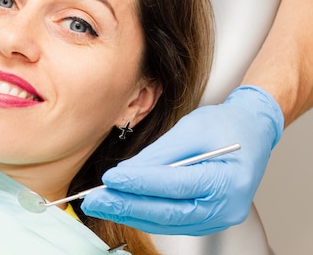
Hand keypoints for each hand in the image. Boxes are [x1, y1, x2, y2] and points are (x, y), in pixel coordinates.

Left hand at [81, 85, 282, 235]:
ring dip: (130, 213)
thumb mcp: (191, 129)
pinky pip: (170, 222)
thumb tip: (127, 172)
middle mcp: (225, 207)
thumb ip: (159, 154)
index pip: (174, 185)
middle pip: (167, 212)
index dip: (139, 183)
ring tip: (102, 203)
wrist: (251, 131)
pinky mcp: (205, 220)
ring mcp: (217, 218)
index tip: (110, 179)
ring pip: (165, 222)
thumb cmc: (227, 125)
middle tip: (95, 200)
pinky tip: (124, 206)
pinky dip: (145, 214)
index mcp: (226, 181)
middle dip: (126, 206)